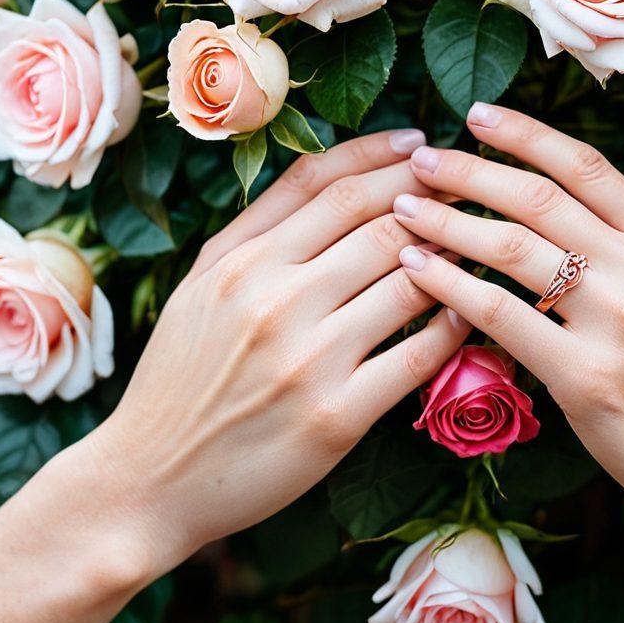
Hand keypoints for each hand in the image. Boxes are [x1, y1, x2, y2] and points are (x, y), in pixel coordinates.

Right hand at [77, 129, 470, 575]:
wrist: (149, 480)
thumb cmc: (180, 375)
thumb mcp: (202, 283)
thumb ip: (261, 225)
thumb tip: (334, 174)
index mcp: (240, 263)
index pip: (332, 186)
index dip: (385, 157)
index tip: (422, 142)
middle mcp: (274, 301)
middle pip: (380, 225)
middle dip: (434, 199)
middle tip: (466, 187)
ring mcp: (309, 360)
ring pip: (409, 283)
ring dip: (453, 258)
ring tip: (474, 245)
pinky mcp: (338, 418)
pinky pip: (418, 356)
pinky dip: (452, 327)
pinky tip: (466, 313)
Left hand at [391, 106, 623, 552]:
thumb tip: (559, 226)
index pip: (583, 165)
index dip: (522, 133)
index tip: (476, 114)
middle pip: (535, 196)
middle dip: (468, 169)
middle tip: (420, 160)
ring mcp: (615, 321)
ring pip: (510, 247)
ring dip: (446, 222)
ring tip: (403, 210)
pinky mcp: (585, 379)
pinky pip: (501, 316)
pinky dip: (450, 287)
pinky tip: (418, 272)